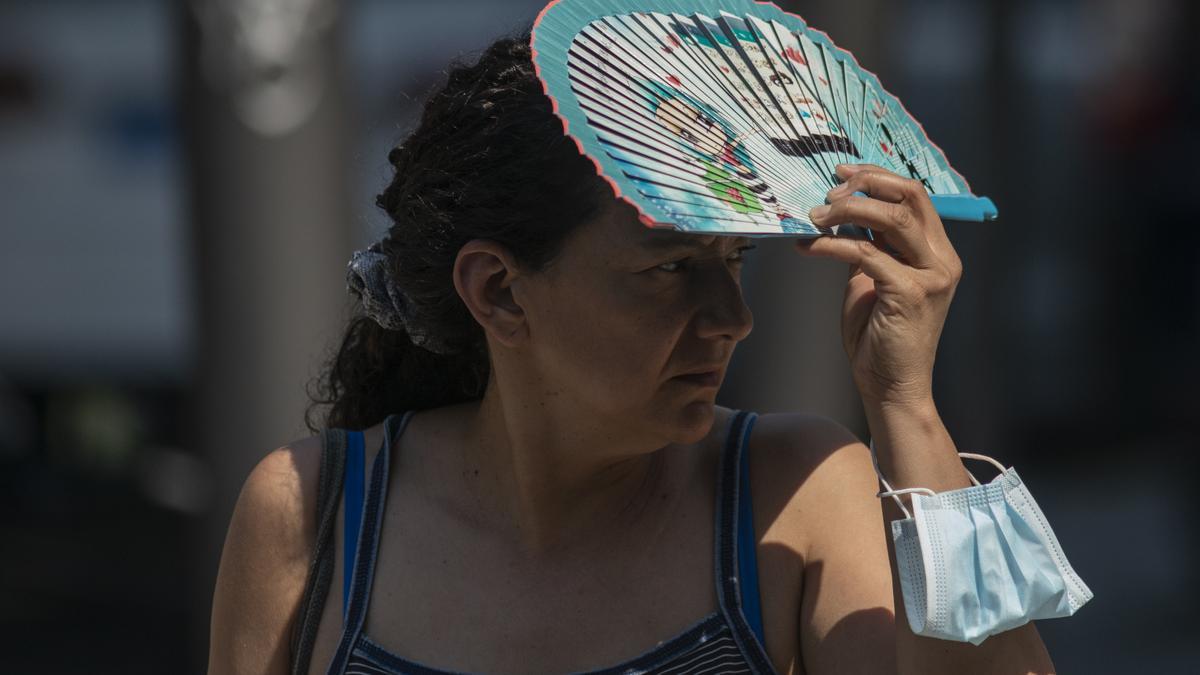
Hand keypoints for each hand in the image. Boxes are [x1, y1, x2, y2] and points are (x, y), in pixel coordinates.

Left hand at [794, 163, 962, 405]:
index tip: (840, 173)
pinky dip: (831, 244)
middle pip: (909, 195)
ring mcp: (931, 276)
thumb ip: (869, 246)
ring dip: (846, 210)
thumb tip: (842, 213)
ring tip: (813, 217)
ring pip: (891, 217)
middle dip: (865, 183)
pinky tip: (808, 247)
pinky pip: (865, 253)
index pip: (914, 195)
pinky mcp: (909, 293)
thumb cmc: (878, 336)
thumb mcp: (872, 280)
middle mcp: (942, 259)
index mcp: (937, 252)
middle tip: (827, 192)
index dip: (876, 176)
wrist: (890, 385)